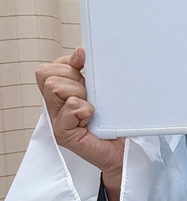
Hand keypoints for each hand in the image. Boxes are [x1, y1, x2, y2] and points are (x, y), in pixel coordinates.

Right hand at [36, 47, 124, 200]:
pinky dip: (86, 109)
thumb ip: (88, 70)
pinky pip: (72, 107)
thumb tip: (80, 52)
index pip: (49, 67)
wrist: (125, 148)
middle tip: (88, 93)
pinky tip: (92, 119)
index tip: (84, 66)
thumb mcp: (100, 87)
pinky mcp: (64, 134)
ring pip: (56, 86)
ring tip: (91, 106)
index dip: (68, 63)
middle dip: (72, 76)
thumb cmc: (114, 118)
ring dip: (80, 92)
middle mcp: (55, 105)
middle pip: (47, 73)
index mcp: (61, 92)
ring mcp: (57, 120)